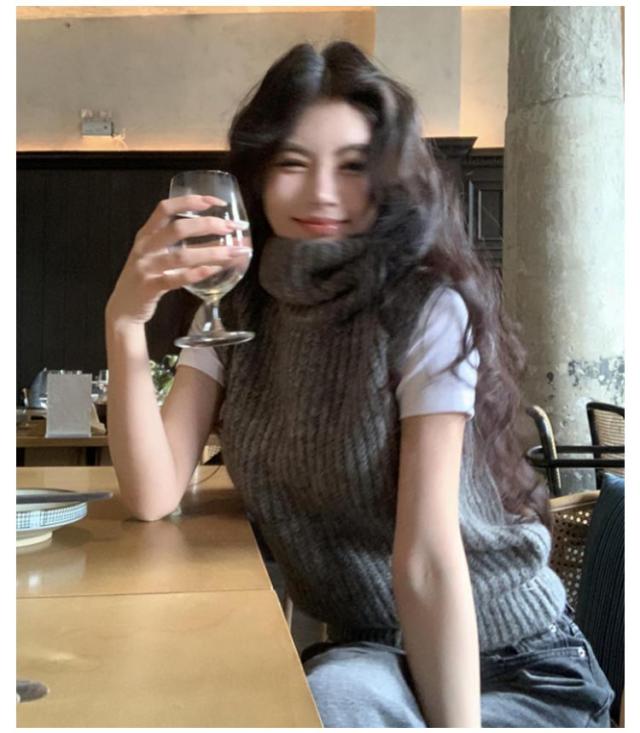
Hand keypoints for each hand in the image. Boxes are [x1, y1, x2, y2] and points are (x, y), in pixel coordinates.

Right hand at [106, 195, 244, 327]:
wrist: (124, 308)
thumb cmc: (147, 278)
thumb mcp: (162, 257)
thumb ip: (187, 247)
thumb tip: (225, 240)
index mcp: (147, 234)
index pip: (166, 208)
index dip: (191, 201)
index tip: (216, 202)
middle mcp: (145, 247)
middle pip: (177, 228)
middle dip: (207, 225)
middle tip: (232, 227)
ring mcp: (145, 267)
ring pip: (181, 256)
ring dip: (210, 252)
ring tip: (233, 252)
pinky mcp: (149, 287)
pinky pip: (175, 279)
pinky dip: (196, 273)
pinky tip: (213, 270)